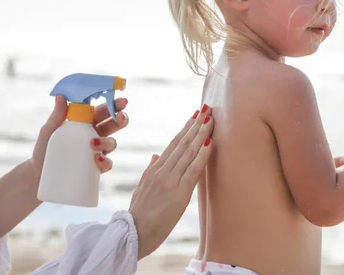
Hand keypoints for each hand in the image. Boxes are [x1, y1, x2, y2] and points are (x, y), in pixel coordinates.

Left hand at [31, 95, 128, 177]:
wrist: (39, 177)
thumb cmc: (44, 151)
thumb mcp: (48, 132)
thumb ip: (57, 116)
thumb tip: (61, 96)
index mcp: (85, 123)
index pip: (102, 111)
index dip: (113, 105)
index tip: (122, 101)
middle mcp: (94, 135)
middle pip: (113, 125)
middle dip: (121, 119)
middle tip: (122, 117)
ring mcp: (96, 152)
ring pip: (112, 143)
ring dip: (109, 141)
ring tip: (94, 143)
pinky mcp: (95, 168)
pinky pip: (107, 164)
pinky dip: (105, 161)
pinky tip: (98, 160)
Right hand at [129, 105, 213, 259]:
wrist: (132, 235)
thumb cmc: (138, 216)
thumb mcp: (142, 189)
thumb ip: (150, 170)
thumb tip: (156, 155)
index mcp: (154, 170)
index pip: (173, 144)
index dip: (185, 129)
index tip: (194, 116)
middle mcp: (162, 171)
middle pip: (182, 143)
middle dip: (196, 125)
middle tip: (207, 109)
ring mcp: (170, 181)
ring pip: (188, 152)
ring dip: (201, 133)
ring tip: (210, 119)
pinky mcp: (179, 193)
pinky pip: (193, 169)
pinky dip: (202, 154)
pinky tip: (210, 142)